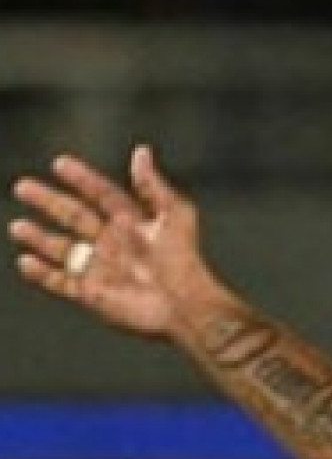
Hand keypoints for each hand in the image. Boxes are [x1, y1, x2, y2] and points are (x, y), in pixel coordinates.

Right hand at [10, 146, 221, 340]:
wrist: (186, 305)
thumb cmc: (186, 262)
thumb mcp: (176, 216)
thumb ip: (153, 186)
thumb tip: (142, 152)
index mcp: (131, 223)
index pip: (101, 194)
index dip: (82, 179)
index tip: (61, 164)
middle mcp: (113, 243)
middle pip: (73, 216)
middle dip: (48, 202)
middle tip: (23, 186)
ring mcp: (102, 268)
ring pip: (62, 249)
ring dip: (39, 237)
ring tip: (18, 227)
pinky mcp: (94, 294)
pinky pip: (62, 282)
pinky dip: (42, 274)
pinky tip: (26, 261)